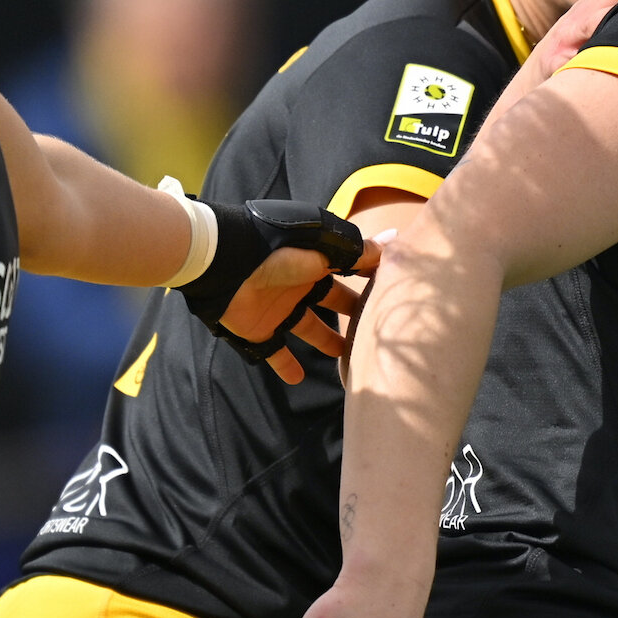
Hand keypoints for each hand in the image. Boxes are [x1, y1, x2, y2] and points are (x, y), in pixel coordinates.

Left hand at [218, 238, 383, 385]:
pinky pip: (275, 352)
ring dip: (328, 342)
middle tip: (378, 330)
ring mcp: (279, 310)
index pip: (350, 273)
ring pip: (310, 329)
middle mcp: (300, 286)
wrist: (222, 263)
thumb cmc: (274, 250)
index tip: (393, 294)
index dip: (370, 282)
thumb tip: (396, 239)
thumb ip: (355, 251)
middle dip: (354, 314)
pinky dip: (286, 365)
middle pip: (334, 302)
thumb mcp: (321, 247)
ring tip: (349, 359)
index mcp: (316, 262)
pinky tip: (298, 379)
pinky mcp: (259, 331)